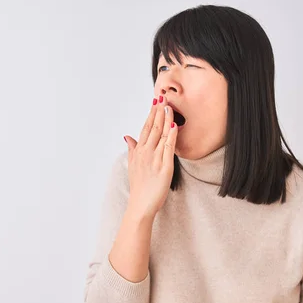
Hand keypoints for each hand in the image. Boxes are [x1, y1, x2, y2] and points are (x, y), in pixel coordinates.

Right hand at [123, 96, 177, 218]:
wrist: (140, 205)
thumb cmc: (139, 187)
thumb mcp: (132, 165)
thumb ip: (131, 149)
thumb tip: (127, 136)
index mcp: (139, 151)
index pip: (146, 128)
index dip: (151, 114)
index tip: (155, 102)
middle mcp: (145, 152)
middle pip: (153, 128)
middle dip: (158, 112)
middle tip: (163, 97)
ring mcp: (155, 159)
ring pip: (161, 135)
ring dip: (165, 119)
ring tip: (169, 106)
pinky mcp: (165, 167)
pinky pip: (169, 148)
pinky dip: (172, 136)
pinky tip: (174, 125)